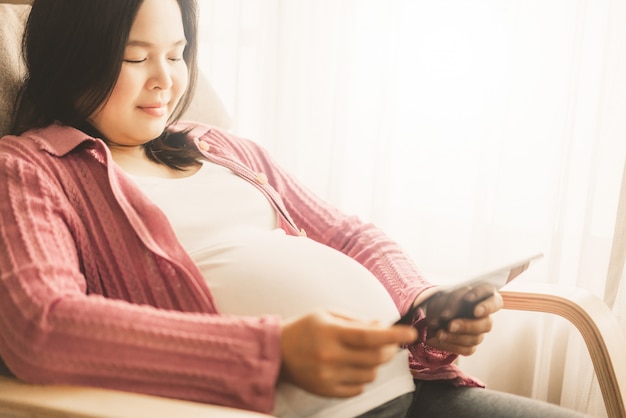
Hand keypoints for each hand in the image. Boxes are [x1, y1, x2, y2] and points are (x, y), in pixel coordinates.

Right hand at [280, 310, 416, 397]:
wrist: (278, 352)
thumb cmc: (305, 328)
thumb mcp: (328, 314)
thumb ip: (356, 320)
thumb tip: (382, 326)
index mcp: (330, 333)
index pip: (370, 336)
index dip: (393, 335)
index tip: (411, 333)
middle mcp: (330, 356)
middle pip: (375, 357)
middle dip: (389, 348)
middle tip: (389, 342)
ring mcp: (328, 376)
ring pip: (370, 374)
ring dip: (376, 363)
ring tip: (367, 353)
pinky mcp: (327, 391)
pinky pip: (359, 388)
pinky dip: (363, 377)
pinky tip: (354, 366)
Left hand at [424, 286, 502, 355]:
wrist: (431, 316)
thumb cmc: (441, 301)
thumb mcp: (443, 296)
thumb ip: (452, 300)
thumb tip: (452, 311)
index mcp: (483, 299)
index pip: (494, 300)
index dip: (485, 302)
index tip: (468, 299)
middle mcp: (485, 317)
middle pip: (487, 323)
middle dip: (467, 325)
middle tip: (450, 325)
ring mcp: (479, 332)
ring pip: (476, 338)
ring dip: (456, 337)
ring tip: (439, 333)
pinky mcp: (471, 345)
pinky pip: (467, 349)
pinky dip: (451, 344)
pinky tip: (439, 339)